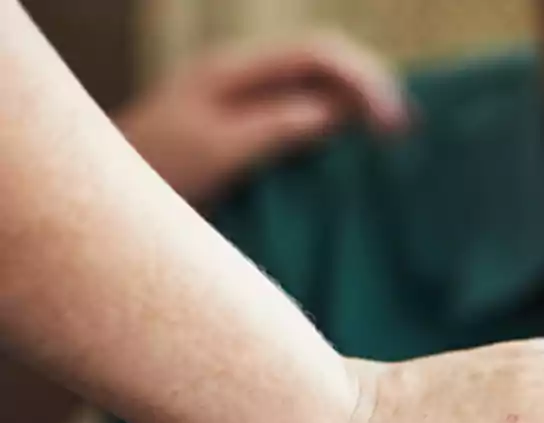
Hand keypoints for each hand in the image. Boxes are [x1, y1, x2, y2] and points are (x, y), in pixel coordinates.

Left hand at [116, 33, 405, 203]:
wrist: (100, 210)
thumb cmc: (151, 179)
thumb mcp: (217, 151)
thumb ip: (276, 126)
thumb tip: (336, 113)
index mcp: (234, 72)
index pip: (318, 54)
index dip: (365, 80)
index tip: (395, 124)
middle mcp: (242, 80)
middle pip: (325, 66)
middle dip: (370, 90)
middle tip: (406, 134)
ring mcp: (243, 107)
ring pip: (318, 91)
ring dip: (358, 110)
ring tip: (392, 143)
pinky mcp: (245, 137)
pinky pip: (303, 120)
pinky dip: (337, 132)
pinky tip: (354, 157)